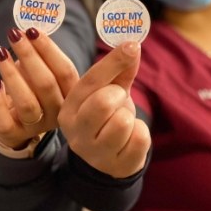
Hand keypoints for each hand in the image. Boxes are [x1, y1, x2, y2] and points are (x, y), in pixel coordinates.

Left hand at [0, 27, 78, 149]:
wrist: (19, 121)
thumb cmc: (33, 87)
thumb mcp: (41, 70)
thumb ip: (38, 55)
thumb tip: (27, 31)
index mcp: (71, 93)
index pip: (65, 70)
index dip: (49, 49)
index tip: (32, 30)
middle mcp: (59, 111)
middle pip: (46, 84)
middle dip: (29, 55)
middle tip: (14, 34)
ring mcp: (38, 126)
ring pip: (27, 103)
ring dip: (12, 74)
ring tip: (0, 53)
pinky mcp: (16, 135)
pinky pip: (6, 121)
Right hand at [58, 41, 150, 177]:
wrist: (109, 158)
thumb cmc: (107, 118)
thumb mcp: (108, 91)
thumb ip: (119, 69)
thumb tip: (133, 44)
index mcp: (69, 108)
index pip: (90, 81)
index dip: (113, 61)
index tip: (132, 46)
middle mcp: (76, 131)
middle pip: (103, 102)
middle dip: (119, 96)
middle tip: (118, 100)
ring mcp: (94, 152)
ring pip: (123, 122)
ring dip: (130, 118)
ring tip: (123, 123)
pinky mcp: (116, 166)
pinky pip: (140, 139)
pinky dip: (140, 134)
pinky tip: (130, 139)